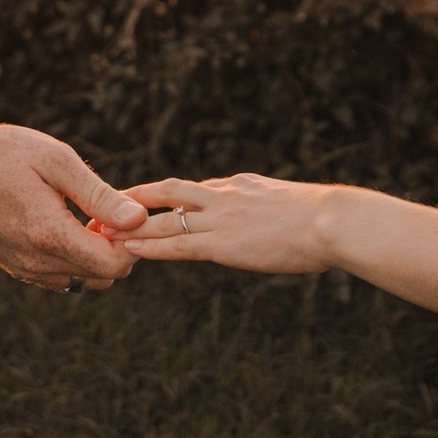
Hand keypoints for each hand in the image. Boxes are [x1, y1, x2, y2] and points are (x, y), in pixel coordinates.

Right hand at [0, 124, 145, 292]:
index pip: (114, 263)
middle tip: (107, 209)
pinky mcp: (17, 269)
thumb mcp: (57, 161)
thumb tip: (138, 218)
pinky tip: (68, 226)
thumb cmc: (5, 154)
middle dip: (118, 247)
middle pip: (105, 276)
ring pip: (85, 281)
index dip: (131, 238)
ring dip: (97, 255)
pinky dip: (76, 259)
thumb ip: (98, 195)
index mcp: (48, 235)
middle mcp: (36, 262)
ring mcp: (25, 270)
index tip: (123, 208)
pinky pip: (62, 278)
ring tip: (86, 217)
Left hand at [110, 174, 344, 274]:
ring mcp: (220, 218)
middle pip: (169, 193)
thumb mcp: (295, 206)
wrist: (333, 221)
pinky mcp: (222, 244)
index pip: (196, 189)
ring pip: (164, 220)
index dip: (170, 196)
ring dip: (132, 226)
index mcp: (242, 185)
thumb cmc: (329, 219)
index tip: (149, 199)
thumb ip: (275, 210)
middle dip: (137, 199)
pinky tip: (129, 251)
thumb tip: (280, 220)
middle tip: (109, 205)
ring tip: (104, 231)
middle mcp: (224, 195)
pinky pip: (176, 246)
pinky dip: (150, 248)